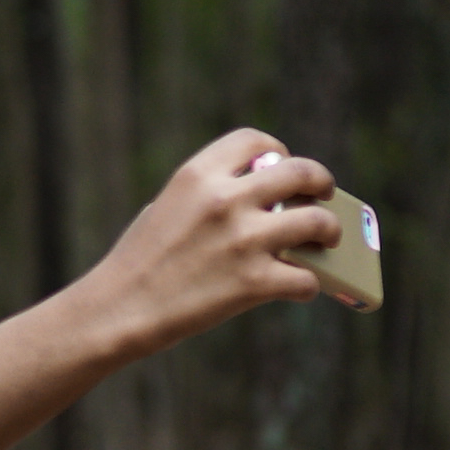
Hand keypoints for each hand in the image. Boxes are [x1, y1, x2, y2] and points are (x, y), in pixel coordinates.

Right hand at [82, 129, 340, 359]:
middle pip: (302, 172)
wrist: (119, 309)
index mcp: (198, 175)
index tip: (281, 164)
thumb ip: (210, 195)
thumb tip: (261, 201)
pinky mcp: (253, 282)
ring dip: (330, 232)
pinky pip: (307, 277)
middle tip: (323, 196)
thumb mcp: (167, 207)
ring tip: (328, 240)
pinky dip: (310, 284)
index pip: (254, 140)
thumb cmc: (140, 262)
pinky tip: (301, 287)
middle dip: (320, 182)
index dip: (276, 151)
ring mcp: (243, 240)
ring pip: (318, 223)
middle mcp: (225, 200)